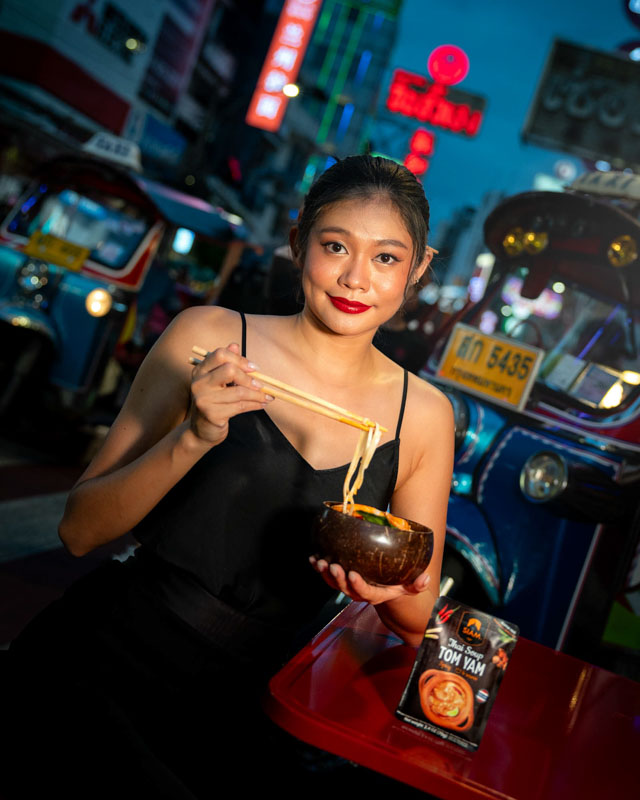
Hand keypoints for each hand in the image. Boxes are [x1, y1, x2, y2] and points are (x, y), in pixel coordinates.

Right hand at [189, 342, 272, 445]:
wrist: (201, 430)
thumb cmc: (214, 402)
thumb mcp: (218, 381)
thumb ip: (226, 364)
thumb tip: (235, 345)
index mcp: (200, 370)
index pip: (220, 355)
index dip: (240, 360)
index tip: (253, 369)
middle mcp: (199, 383)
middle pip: (229, 370)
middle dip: (249, 378)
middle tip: (260, 385)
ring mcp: (204, 399)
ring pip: (239, 392)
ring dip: (257, 395)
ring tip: (267, 396)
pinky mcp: (212, 414)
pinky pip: (240, 406)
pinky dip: (255, 404)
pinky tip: (262, 404)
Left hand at [309, 556, 430, 605]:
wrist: (386, 591)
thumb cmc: (398, 585)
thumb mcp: (409, 586)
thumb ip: (417, 585)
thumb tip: (426, 579)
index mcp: (375, 594)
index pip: (365, 593)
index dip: (357, 586)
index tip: (353, 575)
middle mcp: (359, 593)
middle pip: (345, 589)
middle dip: (338, 578)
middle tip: (333, 566)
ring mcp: (348, 586)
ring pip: (334, 583)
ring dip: (325, 573)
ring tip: (320, 562)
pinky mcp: (341, 579)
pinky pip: (327, 575)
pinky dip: (318, 568)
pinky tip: (313, 559)